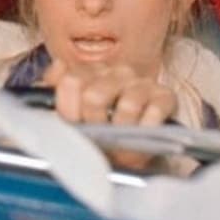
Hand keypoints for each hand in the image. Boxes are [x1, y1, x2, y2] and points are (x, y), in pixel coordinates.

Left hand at [42, 59, 176, 169]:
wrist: (131, 153)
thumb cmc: (98, 131)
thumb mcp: (69, 114)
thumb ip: (54, 89)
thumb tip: (58, 66)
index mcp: (89, 72)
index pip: (70, 82)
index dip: (69, 110)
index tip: (74, 125)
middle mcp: (116, 72)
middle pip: (95, 95)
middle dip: (94, 123)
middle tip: (97, 135)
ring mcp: (141, 83)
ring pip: (127, 106)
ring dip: (121, 130)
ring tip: (119, 140)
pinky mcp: (165, 97)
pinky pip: (154, 112)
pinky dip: (146, 129)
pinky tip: (141, 134)